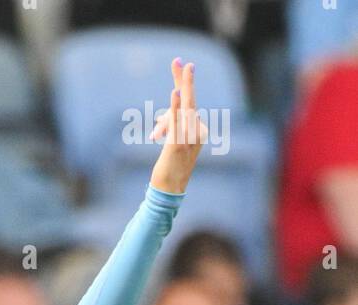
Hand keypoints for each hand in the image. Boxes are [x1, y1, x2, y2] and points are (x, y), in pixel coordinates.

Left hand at [149, 58, 206, 194]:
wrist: (169, 192)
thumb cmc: (169, 171)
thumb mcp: (171, 146)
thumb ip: (170, 132)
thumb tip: (161, 124)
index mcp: (196, 131)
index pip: (188, 103)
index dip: (184, 83)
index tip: (180, 64)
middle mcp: (195, 133)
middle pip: (189, 101)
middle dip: (184, 79)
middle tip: (179, 60)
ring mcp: (188, 139)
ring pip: (183, 110)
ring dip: (181, 89)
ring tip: (180, 68)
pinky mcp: (176, 146)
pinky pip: (176, 124)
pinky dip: (175, 108)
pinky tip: (174, 94)